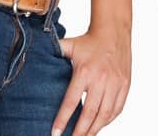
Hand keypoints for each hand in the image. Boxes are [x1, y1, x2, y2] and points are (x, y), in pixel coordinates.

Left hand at [54, 21, 130, 135]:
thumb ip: (54, 53)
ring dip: (94, 130)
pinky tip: (100, 126)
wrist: (114, 31)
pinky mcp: (125, 85)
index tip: (56, 134)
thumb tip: (33, 55)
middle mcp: (101, 79)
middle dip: (80, 132)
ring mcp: (115, 83)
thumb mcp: (69, 46)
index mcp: (84, 71)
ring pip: (105, 114)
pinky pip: (117, 108)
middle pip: (89, 113)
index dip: (62, 120)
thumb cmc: (88, 41)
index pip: (72, 102)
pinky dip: (108, 120)